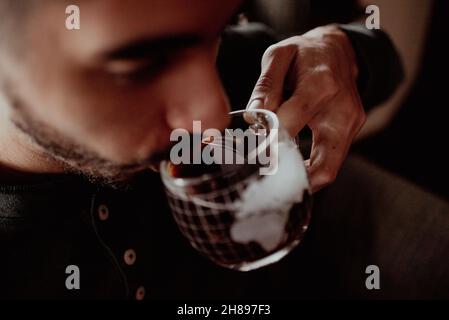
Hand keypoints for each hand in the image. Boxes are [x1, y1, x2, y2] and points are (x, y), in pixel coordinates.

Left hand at [247, 25, 365, 192]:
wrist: (339, 48)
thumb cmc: (305, 52)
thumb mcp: (279, 55)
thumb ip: (266, 86)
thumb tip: (254, 117)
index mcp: (320, 85)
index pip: (291, 123)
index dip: (268, 142)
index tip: (251, 153)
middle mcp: (342, 109)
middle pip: (323, 165)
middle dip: (292, 180)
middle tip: (266, 184)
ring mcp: (352, 122)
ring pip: (330, 168)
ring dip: (302, 179)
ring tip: (276, 179)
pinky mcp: (353, 129)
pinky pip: (332, 159)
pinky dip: (311, 169)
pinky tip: (290, 167)